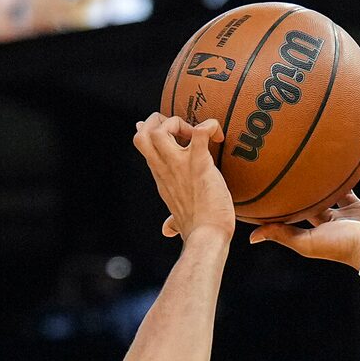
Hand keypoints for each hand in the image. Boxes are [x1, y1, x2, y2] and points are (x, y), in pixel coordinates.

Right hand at [133, 114, 235, 243]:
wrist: (206, 238)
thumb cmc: (197, 230)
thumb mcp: (178, 219)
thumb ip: (172, 221)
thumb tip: (168, 229)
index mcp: (160, 176)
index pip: (143, 144)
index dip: (151, 129)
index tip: (169, 130)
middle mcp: (164, 169)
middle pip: (143, 133)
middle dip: (160, 122)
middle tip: (182, 129)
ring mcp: (179, 166)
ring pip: (160, 130)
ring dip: (178, 123)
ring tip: (195, 133)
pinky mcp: (199, 166)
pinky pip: (199, 134)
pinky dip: (209, 126)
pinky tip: (217, 133)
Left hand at [251, 135, 359, 267]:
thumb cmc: (343, 248)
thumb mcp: (307, 241)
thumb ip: (282, 234)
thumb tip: (252, 236)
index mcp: (336, 220)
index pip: (319, 202)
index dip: (309, 189)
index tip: (297, 172)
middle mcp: (357, 210)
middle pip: (348, 186)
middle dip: (341, 172)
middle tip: (333, 148)